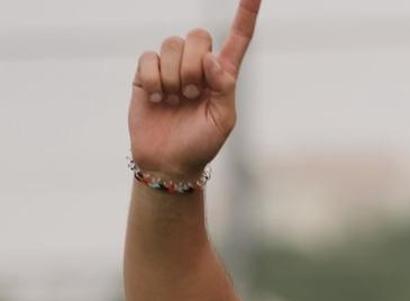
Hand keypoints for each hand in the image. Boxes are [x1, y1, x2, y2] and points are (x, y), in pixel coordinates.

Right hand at [128, 0, 260, 179]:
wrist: (169, 161)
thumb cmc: (201, 143)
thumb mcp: (223, 120)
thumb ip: (224, 87)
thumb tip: (211, 58)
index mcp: (223, 74)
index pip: (238, 38)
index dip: (246, 14)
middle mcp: (198, 65)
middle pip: (197, 34)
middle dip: (193, 63)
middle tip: (192, 93)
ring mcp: (171, 67)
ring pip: (171, 44)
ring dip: (173, 75)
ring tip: (175, 99)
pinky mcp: (147, 73)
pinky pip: (149, 57)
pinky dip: (154, 79)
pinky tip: (158, 99)